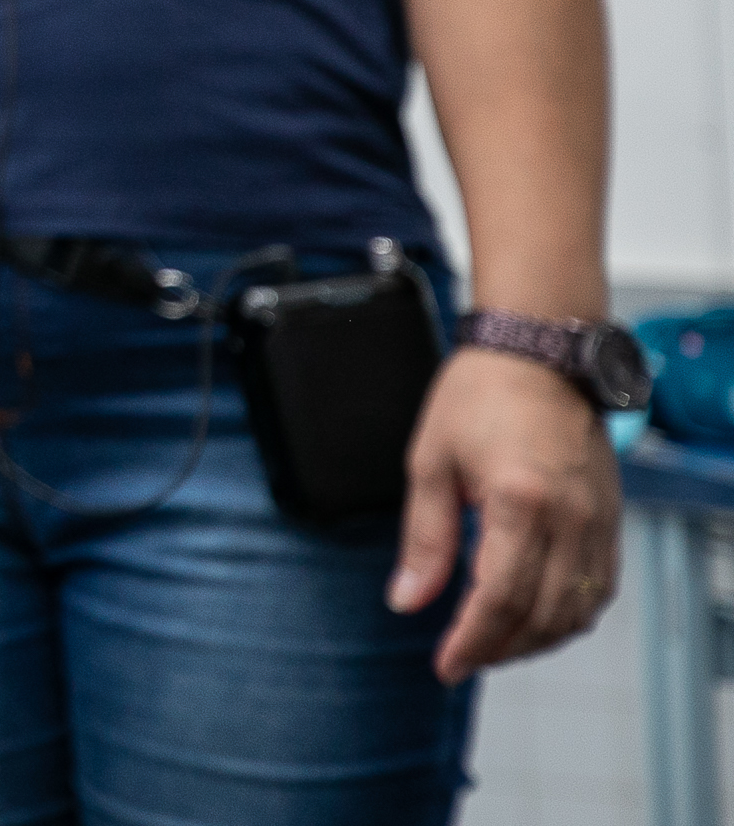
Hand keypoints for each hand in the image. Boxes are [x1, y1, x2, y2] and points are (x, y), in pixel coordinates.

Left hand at [389, 346, 620, 680]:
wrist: (538, 355)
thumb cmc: (477, 396)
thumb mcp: (430, 463)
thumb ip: (423, 539)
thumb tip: (408, 601)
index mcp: (518, 500)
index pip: (499, 598)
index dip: (471, 641)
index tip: (445, 664)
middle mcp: (568, 517)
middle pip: (541, 615)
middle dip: (499, 649)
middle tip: (461, 659)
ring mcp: (597, 520)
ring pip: (577, 610)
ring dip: (536, 640)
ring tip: (493, 645)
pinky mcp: (611, 518)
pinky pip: (599, 588)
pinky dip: (569, 615)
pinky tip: (536, 619)